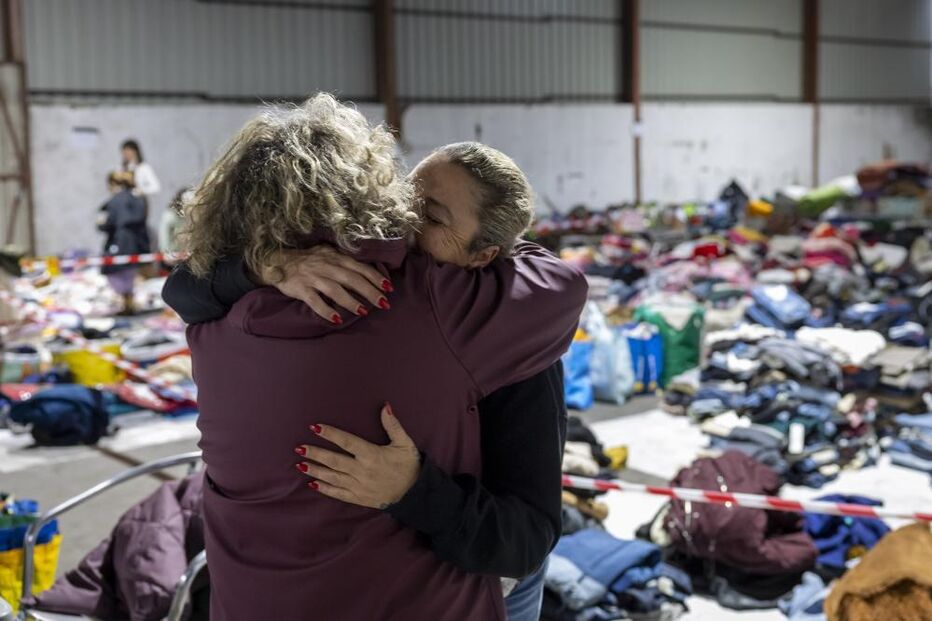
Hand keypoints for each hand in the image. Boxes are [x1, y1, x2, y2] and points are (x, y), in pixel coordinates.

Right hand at [260, 246, 392, 321]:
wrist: (277, 261)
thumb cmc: (307, 260)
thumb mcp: (327, 254)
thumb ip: (344, 261)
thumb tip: (367, 271)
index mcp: (335, 257)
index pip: (359, 267)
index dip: (375, 277)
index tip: (389, 287)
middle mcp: (326, 266)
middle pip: (352, 279)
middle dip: (370, 291)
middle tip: (384, 303)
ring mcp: (313, 277)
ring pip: (335, 290)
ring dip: (351, 301)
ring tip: (364, 311)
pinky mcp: (300, 289)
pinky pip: (314, 301)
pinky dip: (326, 310)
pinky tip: (336, 319)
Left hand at [294, 403, 420, 509]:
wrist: (415, 494)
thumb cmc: (409, 465)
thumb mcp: (405, 443)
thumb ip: (393, 425)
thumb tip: (385, 406)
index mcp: (372, 455)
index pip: (347, 442)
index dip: (330, 434)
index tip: (315, 427)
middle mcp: (362, 471)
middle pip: (334, 460)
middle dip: (315, 453)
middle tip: (300, 448)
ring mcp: (359, 486)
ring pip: (333, 477)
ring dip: (315, 470)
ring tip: (300, 463)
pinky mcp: (358, 497)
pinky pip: (338, 493)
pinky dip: (325, 488)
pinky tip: (312, 483)